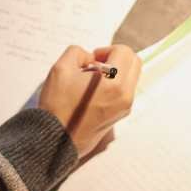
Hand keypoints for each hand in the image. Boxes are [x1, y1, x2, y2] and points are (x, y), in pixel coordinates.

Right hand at [37, 44, 140, 159]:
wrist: (55, 140)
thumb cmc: (57, 106)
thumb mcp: (61, 68)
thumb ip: (78, 52)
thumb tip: (90, 58)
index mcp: (115, 84)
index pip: (124, 52)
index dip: (106, 50)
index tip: (92, 59)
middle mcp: (125, 97)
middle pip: (135, 63)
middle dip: (116, 57)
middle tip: (95, 65)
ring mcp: (124, 109)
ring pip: (131, 78)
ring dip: (116, 72)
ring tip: (92, 80)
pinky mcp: (119, 117)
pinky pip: (124, 92)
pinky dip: (114, 85)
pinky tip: (93, 92)